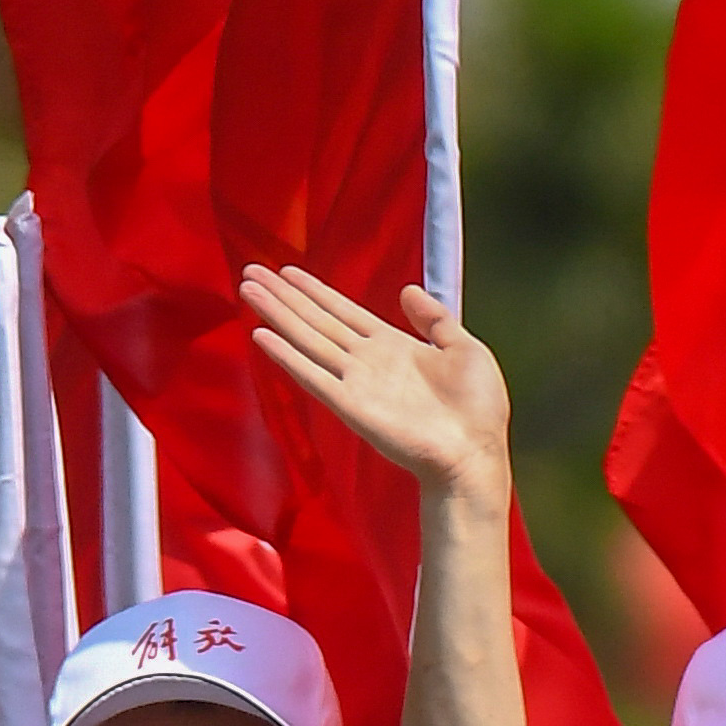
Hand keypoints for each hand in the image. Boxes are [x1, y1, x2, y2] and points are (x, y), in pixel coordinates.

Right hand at [241, 266, 512, 503]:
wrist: (475, 455)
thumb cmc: (478, 410)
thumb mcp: (465, 349)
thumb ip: (434, 319)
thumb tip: (408, 290)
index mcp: (394, 346)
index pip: (344, 311)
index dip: (315, 291)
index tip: (288, 272)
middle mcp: (368, 362)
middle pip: (316, 320)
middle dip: (284, 296)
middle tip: (251, 270)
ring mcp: (356, 383)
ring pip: (307, 339)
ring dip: (277, 314)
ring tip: (247, 288)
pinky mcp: (350, 406)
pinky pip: (312, 376)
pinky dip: (287, 357)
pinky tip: (262, 336)